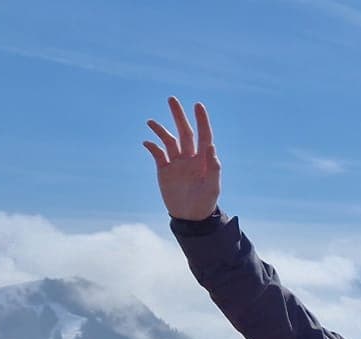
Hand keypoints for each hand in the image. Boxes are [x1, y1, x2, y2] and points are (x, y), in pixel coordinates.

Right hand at [142, 97, 220, 220]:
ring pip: (168, 141)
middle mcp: (190, 157)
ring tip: (151, 121)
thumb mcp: (213, 187)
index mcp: (204, 159)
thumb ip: (214, 167)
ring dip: (160, 130)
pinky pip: (157, 154)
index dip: (202, 120)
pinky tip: (146, 142)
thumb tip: (211, 147)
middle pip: (184, 132)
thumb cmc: (205, 202)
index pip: (203, 135)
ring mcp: (176, 163)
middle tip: (172, 99)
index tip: (198, 105)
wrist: (190, 217)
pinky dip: (152, 146)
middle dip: (178, 116)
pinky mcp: (164, 170)